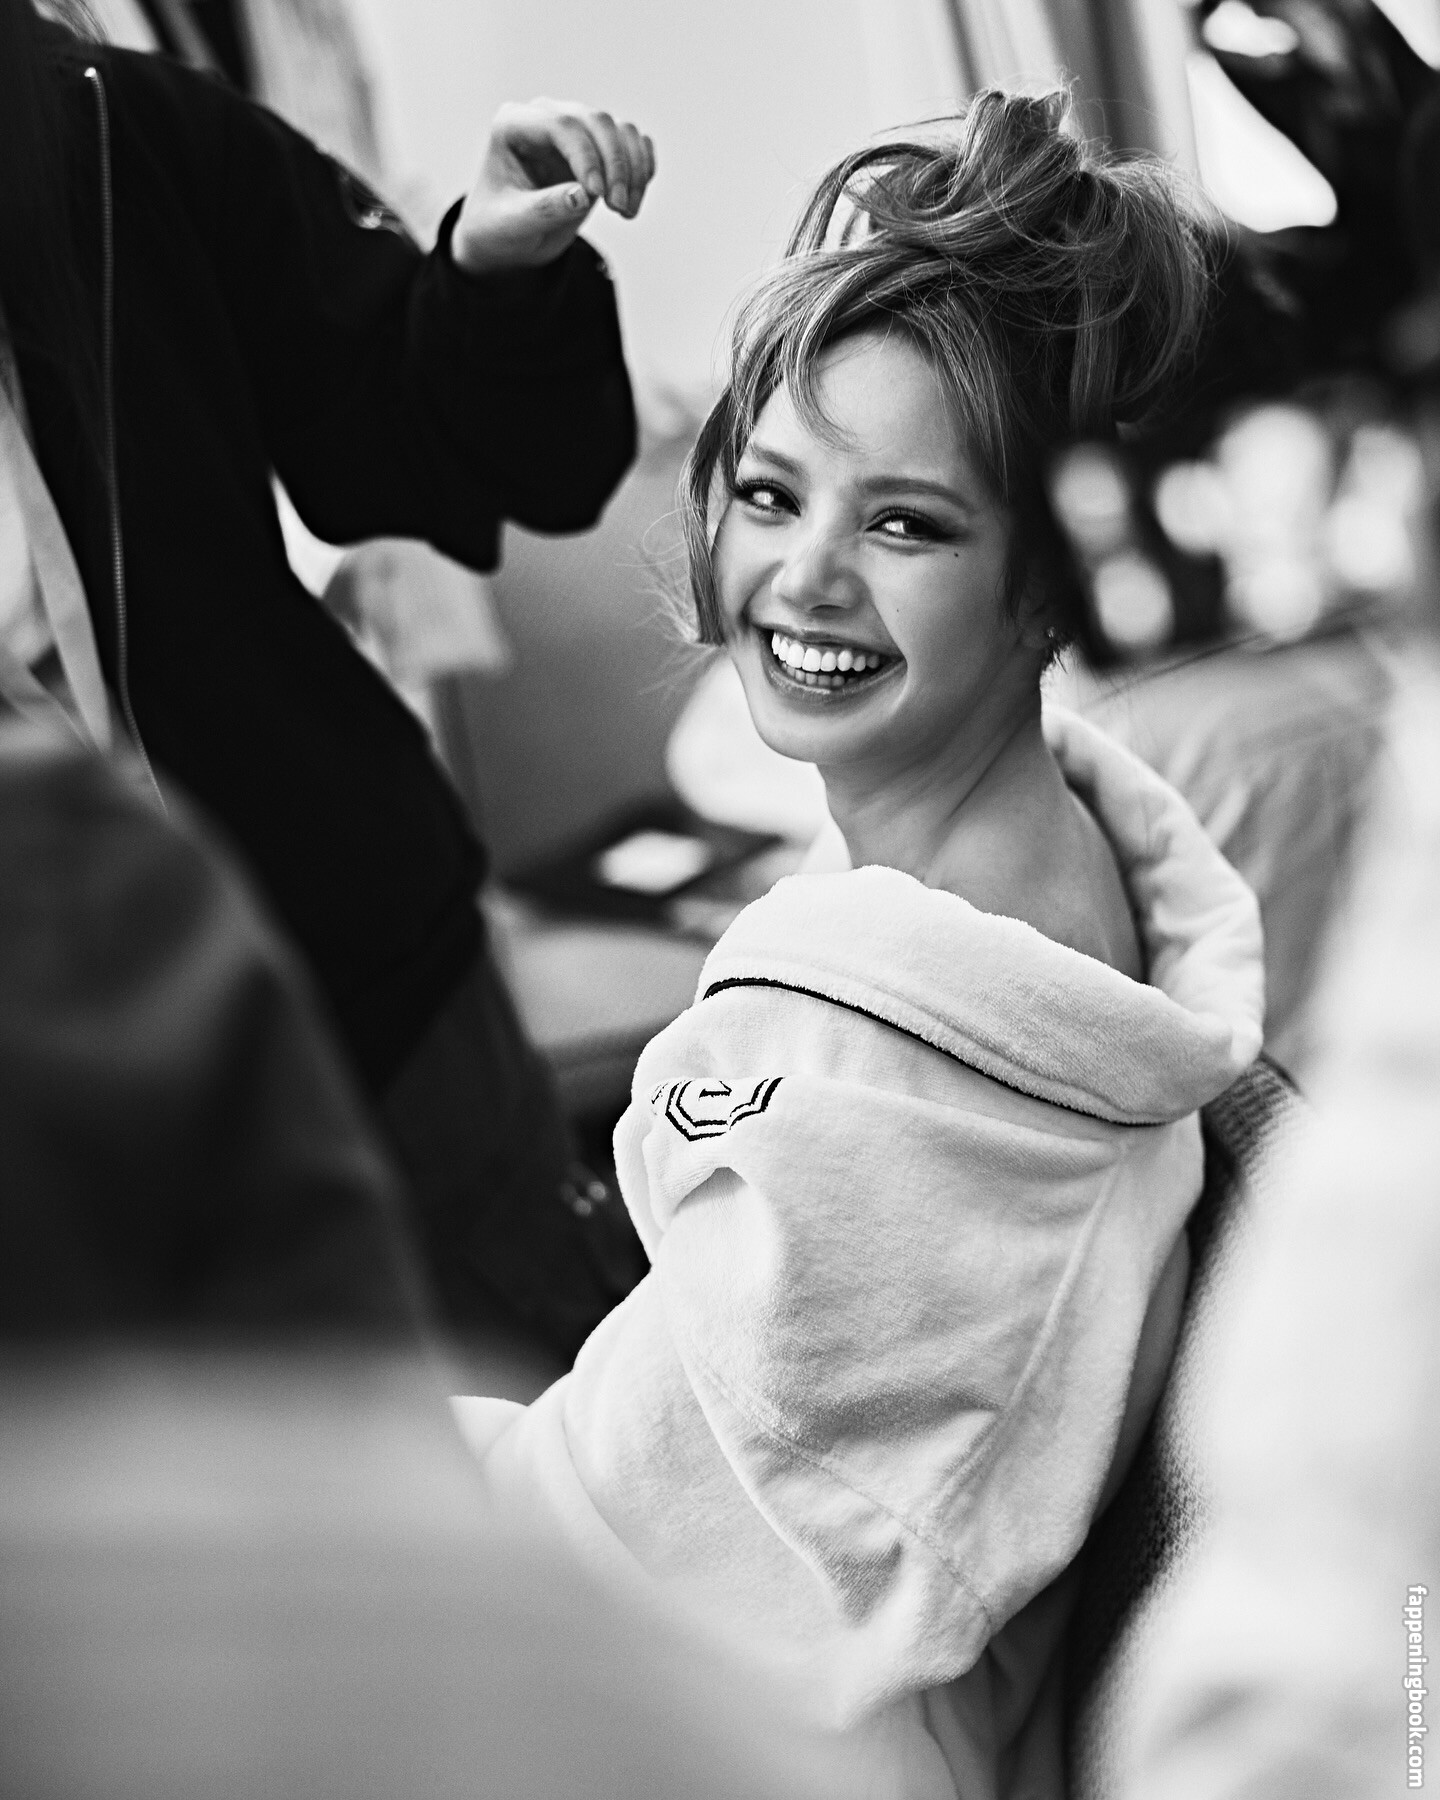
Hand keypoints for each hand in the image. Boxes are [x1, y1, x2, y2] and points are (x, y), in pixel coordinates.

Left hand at [451, 98, 655, 277]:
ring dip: (633, 170)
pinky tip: (634, 199)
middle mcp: (546, 118)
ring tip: (626, 212)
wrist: (505, 238)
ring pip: (620, 130)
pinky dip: (641, 168)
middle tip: (620, 209)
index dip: (587, 157)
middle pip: (597, 122)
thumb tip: (584, 195)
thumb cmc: (498, 227)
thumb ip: (546, 208)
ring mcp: (573, 129)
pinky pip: (631, 143)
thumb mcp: (514, 224)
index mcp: (514, 125)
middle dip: (616, 165)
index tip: (598, 196)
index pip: (561, 125)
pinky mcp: (596, 147)